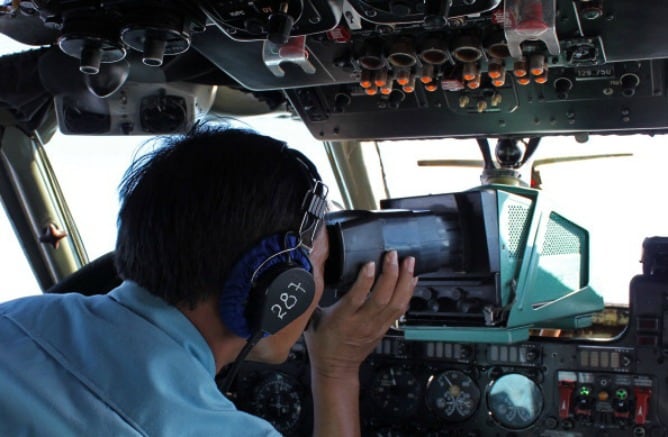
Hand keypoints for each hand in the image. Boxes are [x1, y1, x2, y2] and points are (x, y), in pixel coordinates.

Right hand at [304, 250, 416, 378]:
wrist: (336, 369)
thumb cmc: (322, 343)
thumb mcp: (311, 319)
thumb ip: (314, 297)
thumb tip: (311, 272)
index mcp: (342, 319)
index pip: (356, 298)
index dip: (365, 280)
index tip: (370, 263)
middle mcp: (362, 322)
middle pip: (382, 298)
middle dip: (390, 275)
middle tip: (394, 255)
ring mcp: (376, 326)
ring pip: (396, 303)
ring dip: (404, 281)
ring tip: (409, 262)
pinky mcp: (385, 328)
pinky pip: (400, 309)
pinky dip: (408, 292)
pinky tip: (412, 279)